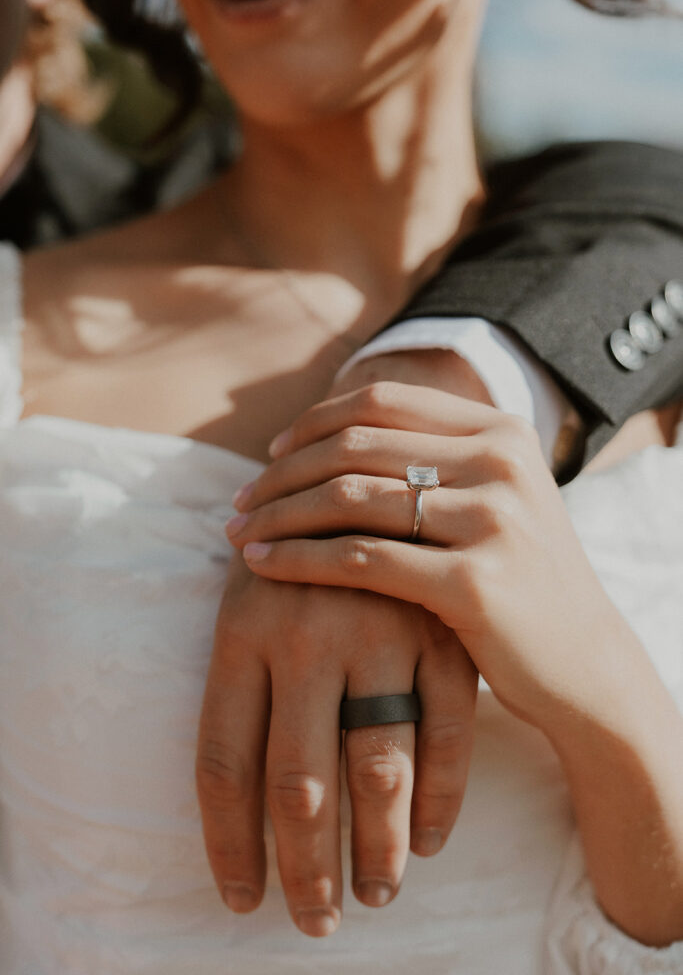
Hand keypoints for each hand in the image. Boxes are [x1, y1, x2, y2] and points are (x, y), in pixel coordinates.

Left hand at [196, 551, 477, 936]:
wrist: (396, 479)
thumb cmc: (308, 554)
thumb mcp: (259, 591)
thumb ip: (243, 671)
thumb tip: (234, 797)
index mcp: (242, 623)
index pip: (223, 763)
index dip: (229, 846)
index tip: (242, 900)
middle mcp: (306, 627)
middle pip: (296, 783)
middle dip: (306, 870)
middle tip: (316, 923)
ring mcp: (380, 627)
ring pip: (376, 767)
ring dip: (379, 848)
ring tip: (377, 894)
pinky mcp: (442, 629)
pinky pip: (446, 735)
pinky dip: (442, 798)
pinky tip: (433, 841)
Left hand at [228, 381, 624, 732]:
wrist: (583, 664)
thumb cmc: (520, 583)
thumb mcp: (492, 502)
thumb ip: (431, 464)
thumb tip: (328, 442)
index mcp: (501, 431)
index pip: (383, 402)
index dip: (313, 423)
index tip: (270, 455)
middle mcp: (500, 462)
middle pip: (357, 445)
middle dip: (283, 471)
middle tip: (240, 499)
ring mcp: (492, 519)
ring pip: (351, 497)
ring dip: (280, 512)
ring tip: (239, 531)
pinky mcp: (474, 582)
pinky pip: (360, 559)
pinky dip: (299, 558)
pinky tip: (263, 565)